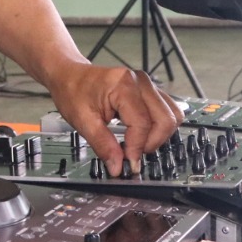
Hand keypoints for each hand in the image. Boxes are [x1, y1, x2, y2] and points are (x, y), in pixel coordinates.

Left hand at [46, 63, 182, 175]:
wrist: (70, 75)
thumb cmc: (73, 91)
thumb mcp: (82, 120)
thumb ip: (103, 145)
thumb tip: (118, 167)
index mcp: (123, 85)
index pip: (142, 123)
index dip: (137, 148)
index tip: (128, 164)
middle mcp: (140, 82)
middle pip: (165, 119)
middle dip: (152, 143)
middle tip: (132, 154)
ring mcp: (147, 85)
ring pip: (172, 116)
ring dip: (158, 136)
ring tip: (137, 143)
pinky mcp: (149, 91)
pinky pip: (167, 111)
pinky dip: (159, 127)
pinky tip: (141, 134)